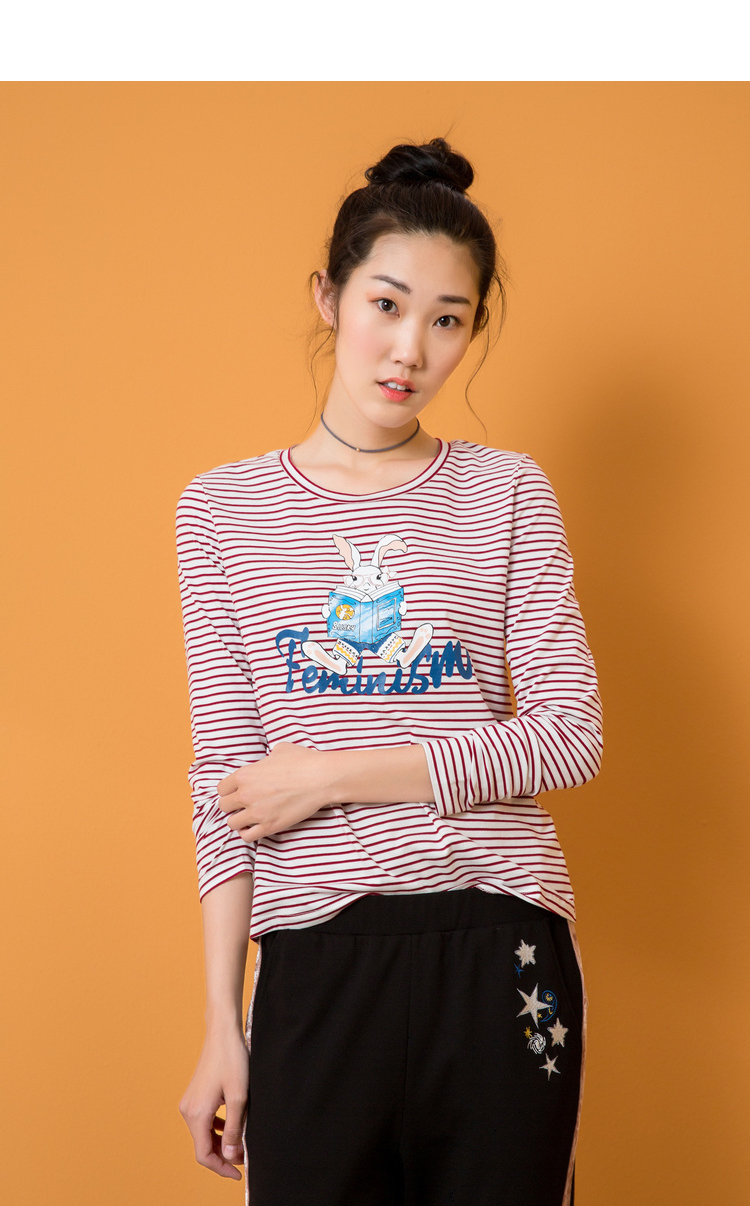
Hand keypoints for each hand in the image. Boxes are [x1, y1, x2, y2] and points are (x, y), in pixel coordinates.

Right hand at [178, 1027, 248, 1179]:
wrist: (223, 1033)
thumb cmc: (233, 1060)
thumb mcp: (239, 1097)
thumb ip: (234, 1129)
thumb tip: (229, 1156)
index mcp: (196, 1114)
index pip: (204, 1155)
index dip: (221, 1168)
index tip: (239, 1173)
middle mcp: (188, 1111)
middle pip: (203, 1145)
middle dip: (224, 1155)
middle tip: (246, 1157)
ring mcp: (190, 1102)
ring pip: (204, 1134)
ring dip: (221, 1142)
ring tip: (242, 1143)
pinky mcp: (195, 1096)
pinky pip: (204, 1121)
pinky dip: (217, 1128)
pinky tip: (233, 1126)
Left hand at [217, 741, 333, 842]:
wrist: (321, 778)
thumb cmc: (303, 761)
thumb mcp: (279, 750)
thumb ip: (265, 759)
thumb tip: (266, 762)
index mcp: (244, 775)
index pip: (221, 789)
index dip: (229, 791)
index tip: (237, 792)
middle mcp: (246, 794)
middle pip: (223, 806)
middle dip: (232, 805)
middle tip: (243, 805)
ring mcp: (257, 812)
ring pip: (232, 823)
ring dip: (239, 820)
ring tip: (249, 817)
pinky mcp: (269, 826)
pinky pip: (247, 837)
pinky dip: (248, 833)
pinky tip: (256, 827)